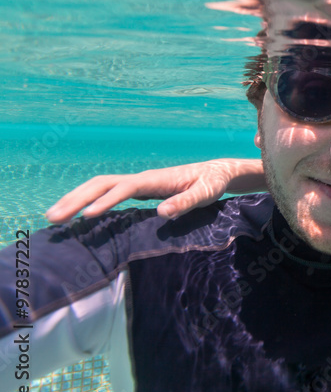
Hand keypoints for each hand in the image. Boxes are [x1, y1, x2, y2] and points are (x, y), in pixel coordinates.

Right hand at [45, 159, 265, 223]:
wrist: (216, 173)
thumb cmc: (212, 184)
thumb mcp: (205, 194)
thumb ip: (186, 202)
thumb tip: (162, 212)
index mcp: (155, 179)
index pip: (124, 188)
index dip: (106, 201)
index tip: (87, 217)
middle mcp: (141, 178)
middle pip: (101, 184)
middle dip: (76, 198)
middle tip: (53, 218)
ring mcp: (137, 183)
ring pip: (99, 187)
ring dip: (75, 199)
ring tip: (53, 217)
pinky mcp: (137, 190)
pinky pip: (105, 193)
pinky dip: (86, 201)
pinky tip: (74, 216)